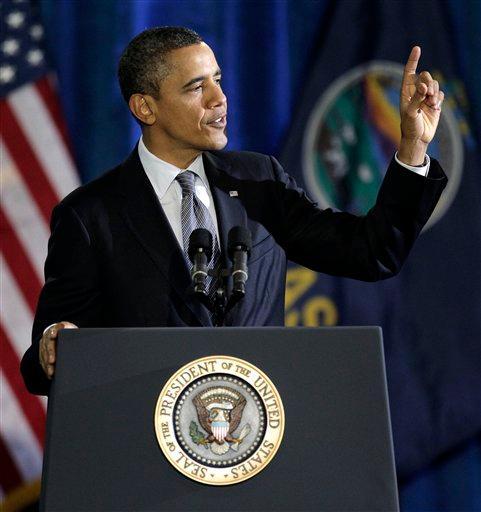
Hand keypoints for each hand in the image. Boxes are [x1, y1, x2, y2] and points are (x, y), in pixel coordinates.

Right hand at [39, 321, 76, 378]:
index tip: (53, 336)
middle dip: (50, 353)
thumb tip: (72, 329)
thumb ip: (71, 330)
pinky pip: (43, 360)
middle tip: (52, 361)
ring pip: (44, 354)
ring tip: (51, 372)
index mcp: (56, 329)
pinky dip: (46, 368)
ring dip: (47, 364)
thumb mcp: (71, 328)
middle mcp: (48, 336)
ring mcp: (44, 345)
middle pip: (48, 345)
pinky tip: (50, 375)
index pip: (55, 329)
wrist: (60, 333)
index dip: (54, 332)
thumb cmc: (68, 332)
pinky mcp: (43, 352)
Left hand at [398, 46, 444, 164]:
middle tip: (428, 95)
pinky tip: (435, 108)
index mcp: (406, 92)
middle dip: (429, 83)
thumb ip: (417, 99)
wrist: (418, 138)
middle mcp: (416, 92)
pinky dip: (439, 99)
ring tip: (432, 104)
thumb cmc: (409, 126)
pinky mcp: (435, 103)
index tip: (417, 48)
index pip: (409, 73)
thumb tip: (424, 86)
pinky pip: (441, 94)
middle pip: (426, 77)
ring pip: (435, 84)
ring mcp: (426, 97)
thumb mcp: (411, 113)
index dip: (413, 61)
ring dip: (435, 93)